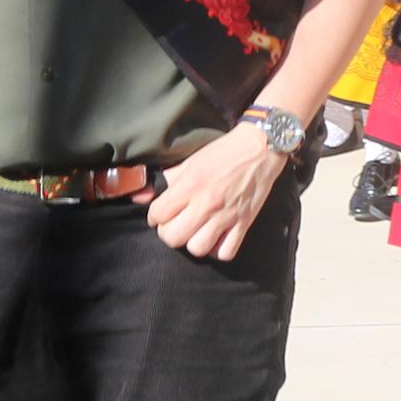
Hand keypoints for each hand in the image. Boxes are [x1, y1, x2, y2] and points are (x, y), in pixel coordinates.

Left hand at [147, 124, 286, 263]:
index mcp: (190, 185)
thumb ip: (167, 179)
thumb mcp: (190, 162)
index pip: (158, 214)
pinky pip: (226, 252)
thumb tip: (140, 194)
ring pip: (197, 248)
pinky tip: (216, 238)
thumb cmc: (222, 153)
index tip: (160, 214)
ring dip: (193, 242)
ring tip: (195, 232)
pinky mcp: (244, 223)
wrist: (259, 149)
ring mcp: (226, 216)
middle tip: (175, 224)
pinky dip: (218, 250)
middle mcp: (206, 203)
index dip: (155, 216)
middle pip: (173, 237)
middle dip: (168, 232)